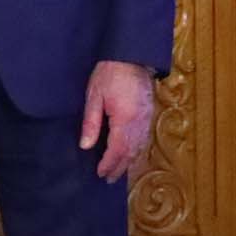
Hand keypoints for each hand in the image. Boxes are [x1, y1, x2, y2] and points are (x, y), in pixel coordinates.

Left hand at [79, 61, 155, 182]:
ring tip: (117, 171)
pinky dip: (137, 150)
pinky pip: (144, 138)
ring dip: (129, 162)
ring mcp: (147, 118)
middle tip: (108, 179)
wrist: (132, 56)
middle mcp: (140, 122)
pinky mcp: (150, 114)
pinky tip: (130, 154)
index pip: (117, 149)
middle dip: (119, 167)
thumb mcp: (94, 96)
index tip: (100, 173)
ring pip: (140, 147)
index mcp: (125, 118)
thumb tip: (86, 146)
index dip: (109, 164)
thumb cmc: (109, 73)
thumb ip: (91, 123)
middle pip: (131, 152)